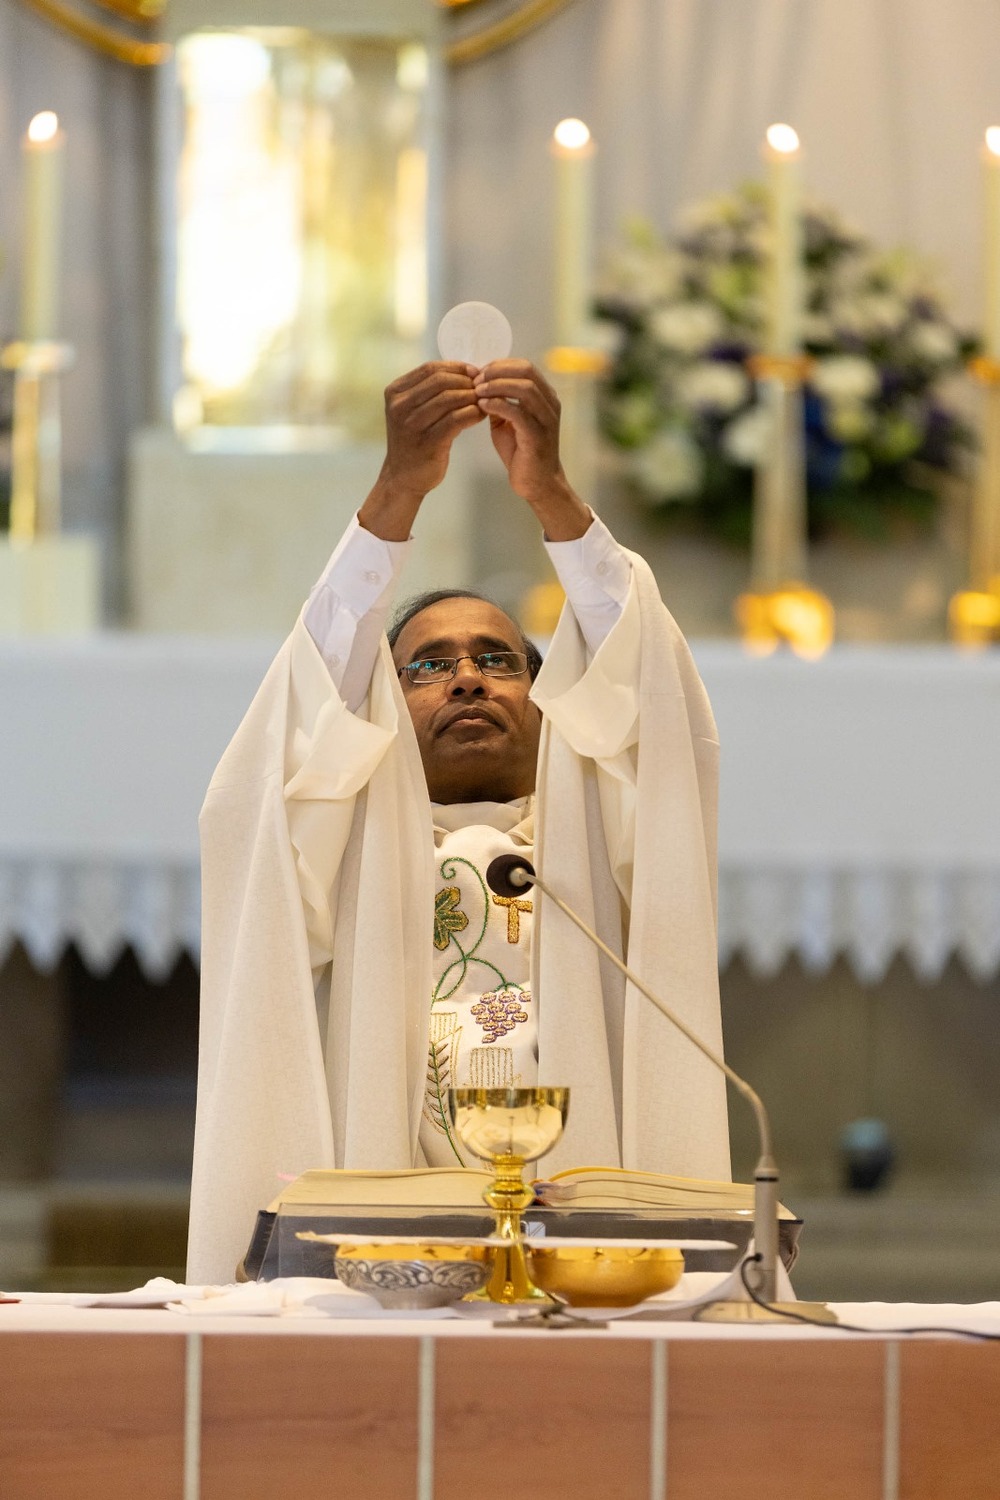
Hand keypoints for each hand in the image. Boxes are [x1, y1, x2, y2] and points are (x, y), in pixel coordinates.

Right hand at [359, 363, 484, 539]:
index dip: (456, 367)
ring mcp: (411, 425)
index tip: (475, 372)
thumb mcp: (412, 410)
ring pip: (450, 398)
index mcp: (395, 393)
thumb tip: (465, 371)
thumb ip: (430, 391)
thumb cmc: (414, 441)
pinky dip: (473, 414)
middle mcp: (400, 406)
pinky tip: (482, 415)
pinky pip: (456, 420)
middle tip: (484, 386)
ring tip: (485, 399)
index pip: (430, 369)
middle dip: (466, 381)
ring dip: (472, 397)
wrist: (403, 478)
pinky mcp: (427, 442)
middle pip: (441, 381)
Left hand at [474, 359, 590, 539]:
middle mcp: (550, 403)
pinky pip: (518, 412)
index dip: (500, 365)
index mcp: (545, 397)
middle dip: (497, 371)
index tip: (479, 372)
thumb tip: (479, 386)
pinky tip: (482, 406)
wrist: (536, 483)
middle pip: (526, 371)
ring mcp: (546, 419)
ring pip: (524, 388)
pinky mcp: (537, 435)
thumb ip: (499, 403)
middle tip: (476, 379)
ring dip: (497, 385)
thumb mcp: (507, 422)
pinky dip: (498, 405)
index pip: (524, 367)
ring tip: (477, 391)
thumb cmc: (522, 453)